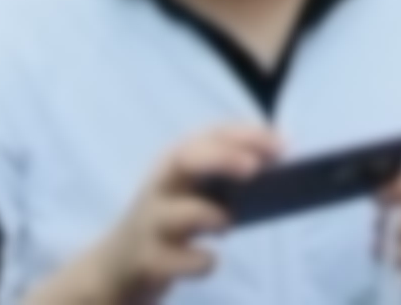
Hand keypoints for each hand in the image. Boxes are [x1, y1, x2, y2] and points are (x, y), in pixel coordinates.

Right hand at [90, 126, 278, 297]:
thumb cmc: (170, 222)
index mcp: (176, 162)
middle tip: (255, 170)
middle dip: (223, 159)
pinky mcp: (145, 261)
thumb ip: (225, 178)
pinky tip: (210, 260)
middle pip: (186, 158)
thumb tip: (280, 168)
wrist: (116, 267)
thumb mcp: (192, 193)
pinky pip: (172, 260)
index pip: (212, 134)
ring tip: (228, 223)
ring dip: (209, 215)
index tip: (283, 147)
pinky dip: (198, 261)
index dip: (248, 136)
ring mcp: (149, 224)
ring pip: (177, 212)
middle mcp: (160, 186)